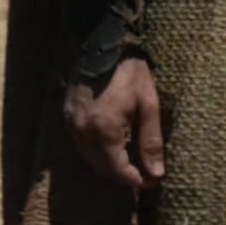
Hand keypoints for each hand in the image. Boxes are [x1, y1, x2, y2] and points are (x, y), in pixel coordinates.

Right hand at [66, 56, 164, 191]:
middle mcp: (83, 133)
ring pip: (90, 159)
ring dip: (110, 165)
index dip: (136, 181)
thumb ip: (151, 142)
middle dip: (123, 175)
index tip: (153, 181)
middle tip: (144, 172)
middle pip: (103, 169)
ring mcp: (72, 125)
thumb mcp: (148, 105)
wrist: (102, 43)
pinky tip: (113, 144)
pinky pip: (82, 145)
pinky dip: (97, 151)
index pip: (118, 171)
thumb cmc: (129, 72)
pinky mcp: (68, 116)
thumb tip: (157, 173)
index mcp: (104, 131)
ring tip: (131, 160)